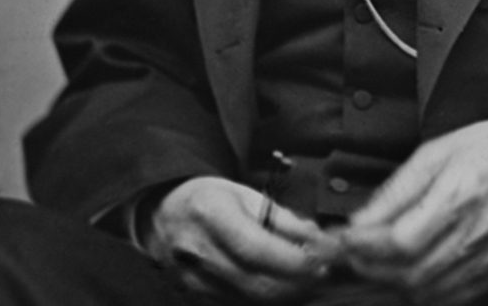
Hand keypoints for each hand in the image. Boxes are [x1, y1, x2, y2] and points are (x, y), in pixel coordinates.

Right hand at [147, 176, 337, 300]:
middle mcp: (199, 253)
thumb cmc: (208, 199)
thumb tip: (317, 239)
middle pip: (256, 283)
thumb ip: (282, 218)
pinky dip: (268, 302)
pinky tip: (286, 290)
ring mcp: (195, 282)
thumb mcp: (244, 194)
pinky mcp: (198, 300)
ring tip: (310, 281)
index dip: (292, 260)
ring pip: (252, 302)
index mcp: (210, 215)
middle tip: (324, 273)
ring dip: (288, 296)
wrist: (163, 216)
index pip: (256, 248)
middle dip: (298, 283)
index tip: (321, 259)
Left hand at [337, 118, 487, 305]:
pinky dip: (422, 293)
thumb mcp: (434, 152)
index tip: (345, 238)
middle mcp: (474, 232)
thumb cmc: (486, 150)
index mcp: (457, 193)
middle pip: (411, 272)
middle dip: (371, 267)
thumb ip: (396, 190)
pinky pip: (451, 298)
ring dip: (392, 282)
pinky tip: (407, 274)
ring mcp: (487, 257)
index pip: (402, 240)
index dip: (366, 246)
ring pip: (427, 292)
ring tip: (374, 262)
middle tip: (351, 253)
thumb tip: (361, 220)